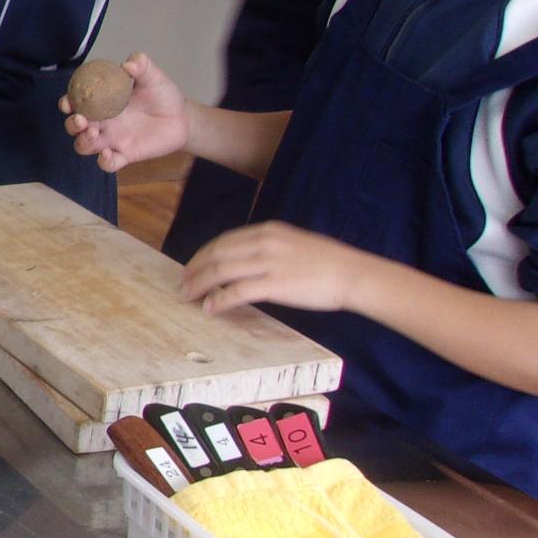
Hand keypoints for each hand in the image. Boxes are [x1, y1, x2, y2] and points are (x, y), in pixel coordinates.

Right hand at [59, 53, 190, 172]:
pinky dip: (104, 161)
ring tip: (94, 134)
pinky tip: (108, 154)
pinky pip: (107, 164)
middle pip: (74, 127)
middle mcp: (102, 122)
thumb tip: (128, 64)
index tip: (69, 103)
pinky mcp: (124, 155)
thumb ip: (142, 66)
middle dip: (72, 124)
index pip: (77, 103)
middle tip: (82, 120)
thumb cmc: (163, 96)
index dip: (67, 103)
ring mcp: (111, 140)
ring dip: (83, 141)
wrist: (183, 118)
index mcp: (103, 102)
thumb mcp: (153, 77)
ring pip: (84, 146)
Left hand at [180, 222, 369, 315]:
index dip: (203, 254)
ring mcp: (269, 262)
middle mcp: (265, 242)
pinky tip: (210, 307)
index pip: (224, 240)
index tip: (192, 266)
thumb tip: (244, 261)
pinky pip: (237, 291)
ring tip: (189, 296)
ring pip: (221, 271)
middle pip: (217, 254)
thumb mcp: (293, 243)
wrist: (353, 274)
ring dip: (200, 284)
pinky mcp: (275, 284)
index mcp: (268, 230)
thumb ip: (268, 248)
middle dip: (195, 269)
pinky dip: (219, 299)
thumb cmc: (328, 262)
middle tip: (183, 284)